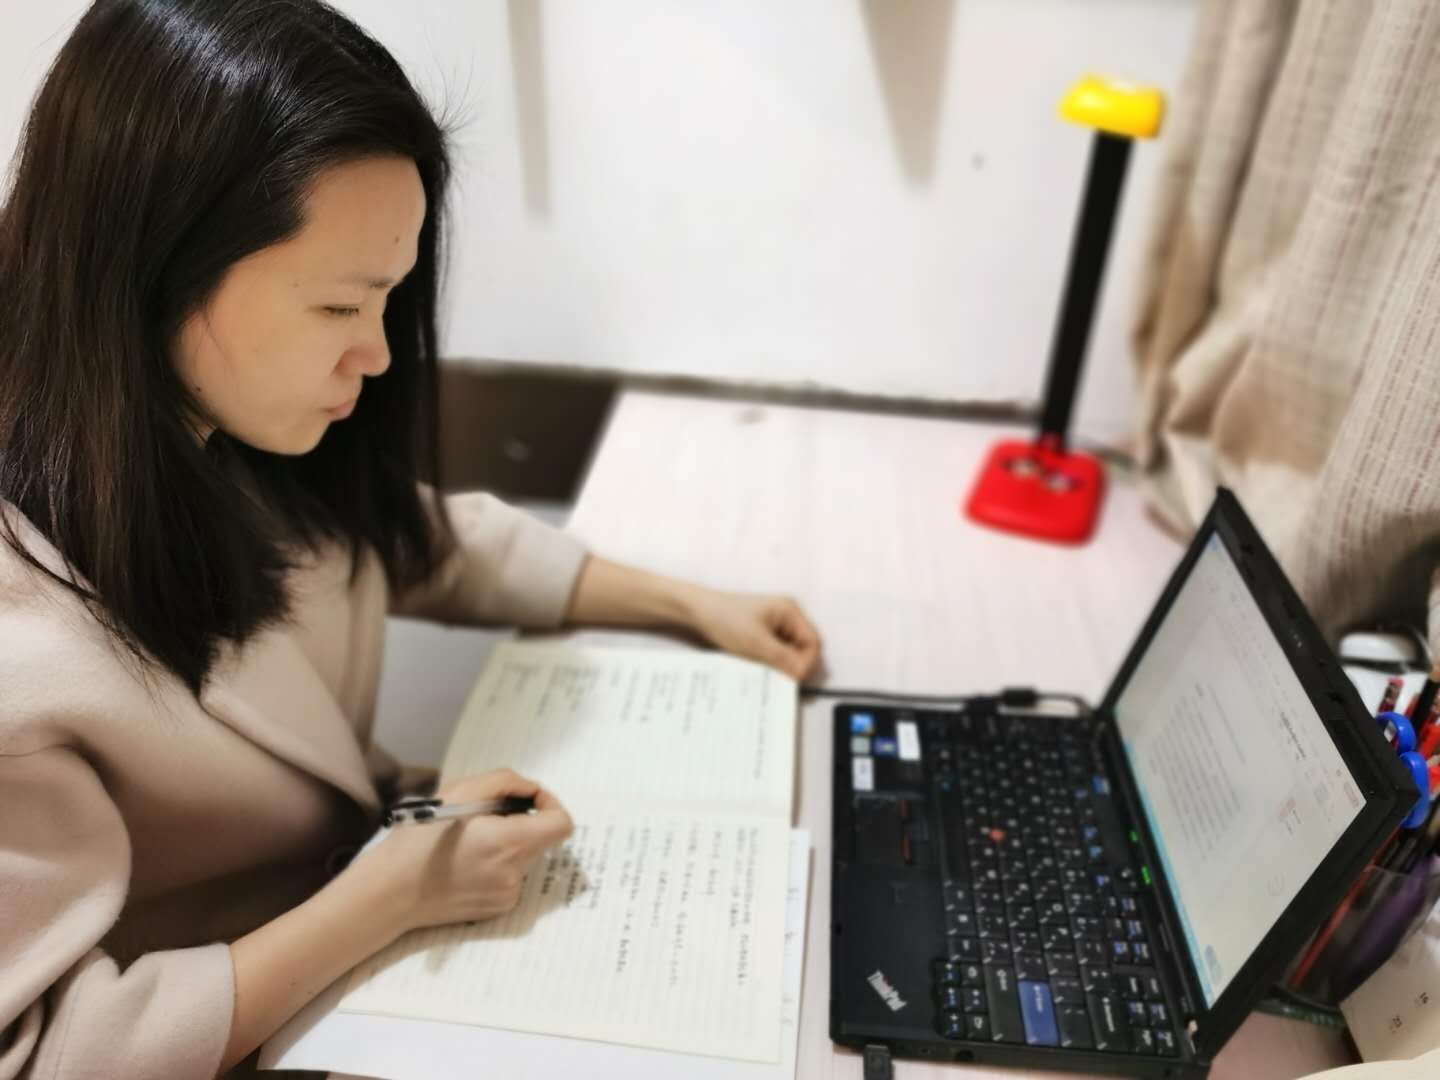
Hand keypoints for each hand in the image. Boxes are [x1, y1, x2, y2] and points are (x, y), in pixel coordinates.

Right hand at [359, 768, 572, 934]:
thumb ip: (504, 782)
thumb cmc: (418, 841)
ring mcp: (507, 896)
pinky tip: (464, 862)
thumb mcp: (459, 792)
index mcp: (510, 843)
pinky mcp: (496, 909)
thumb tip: (531, 789)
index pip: (562, 824)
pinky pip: (509, 877)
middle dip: (520, 821)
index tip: (527, 799)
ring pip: (523, 856)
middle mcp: (515, 874)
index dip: (549, 804)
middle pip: (540, 838)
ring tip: (467, 840)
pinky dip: (496, 863)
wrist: (388, 893)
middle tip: (483, 816)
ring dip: (506, 842)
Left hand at [684, 587, 821, 680]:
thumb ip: (782, 658)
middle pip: (804, 648)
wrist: (696, 612)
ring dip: (782, 665)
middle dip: (795, 665)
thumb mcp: (755, 642)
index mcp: (790, 611)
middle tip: (780, 680)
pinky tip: (760, 667)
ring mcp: (776, 624)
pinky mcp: (765, 633)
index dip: (807, 663)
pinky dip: (772, 662)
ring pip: (790, 652)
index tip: (793, 679)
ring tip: (766, 673)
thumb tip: (802, 675)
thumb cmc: (724, 619)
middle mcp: (787, 615)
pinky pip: (777, 652)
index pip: (813, 642)